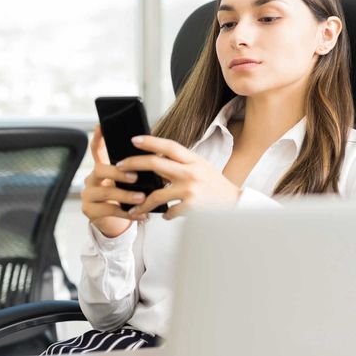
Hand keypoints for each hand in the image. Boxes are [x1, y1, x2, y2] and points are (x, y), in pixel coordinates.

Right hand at [79, 125, 143, 237]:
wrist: (114, 223)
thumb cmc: (124, 198)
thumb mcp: (127, 182)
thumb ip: (135, 169)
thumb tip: (158, 155)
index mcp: (102, 168)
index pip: (97, 149)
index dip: (98, 137)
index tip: (102, 126)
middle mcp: (92, 179)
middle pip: (100, 169)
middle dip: (117, 172)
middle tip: (135, 177)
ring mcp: (88, 194)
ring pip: (105, 192)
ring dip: (125, 195)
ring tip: (142, 198)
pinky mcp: (90, 210)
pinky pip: (109, 210)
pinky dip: (127, 213)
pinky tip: (140, 214)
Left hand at [115, 135, 240, 220]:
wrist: (235, 203)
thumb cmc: (216, 185)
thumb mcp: (201, 167)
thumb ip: (182, 163)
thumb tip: (156, 159)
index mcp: (194, 160)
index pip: (169, 146)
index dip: (150, 141)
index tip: (134, 140)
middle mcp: (191, 172)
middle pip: (156, 164)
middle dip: (134, 164)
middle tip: (120, 167)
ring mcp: (190, 190)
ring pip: (156, 195)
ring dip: (142, 202)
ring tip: (135, 207)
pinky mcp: (191, 207)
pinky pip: (169, 212)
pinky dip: (165, 215)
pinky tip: (165, 215)